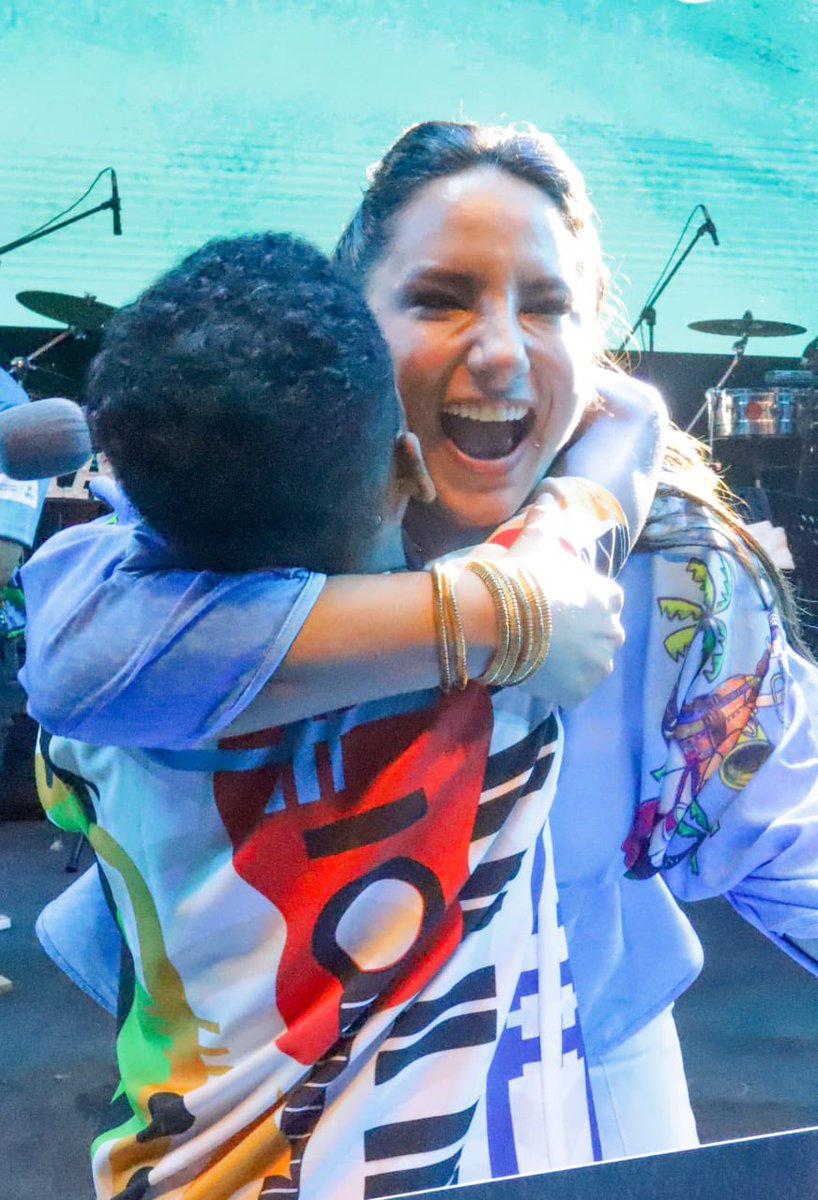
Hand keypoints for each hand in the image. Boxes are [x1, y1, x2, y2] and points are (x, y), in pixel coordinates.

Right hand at [502, 504, 624, 708]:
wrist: (501, 618)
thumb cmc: (526, 574)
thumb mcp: (538, 538)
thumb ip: (547, 516)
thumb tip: (548, 494)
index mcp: (610, 596)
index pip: (604, 600)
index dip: (579, 602)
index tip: (556, 604)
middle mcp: (614, 632)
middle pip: (600, 635)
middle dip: (581, 635)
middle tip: (548, 633)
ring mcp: (598, 665)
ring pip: (589, 664)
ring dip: (574, 663)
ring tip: (543, 656)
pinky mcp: (580, 692)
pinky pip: (573, 691)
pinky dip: (560, 687)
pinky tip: (540, 677)